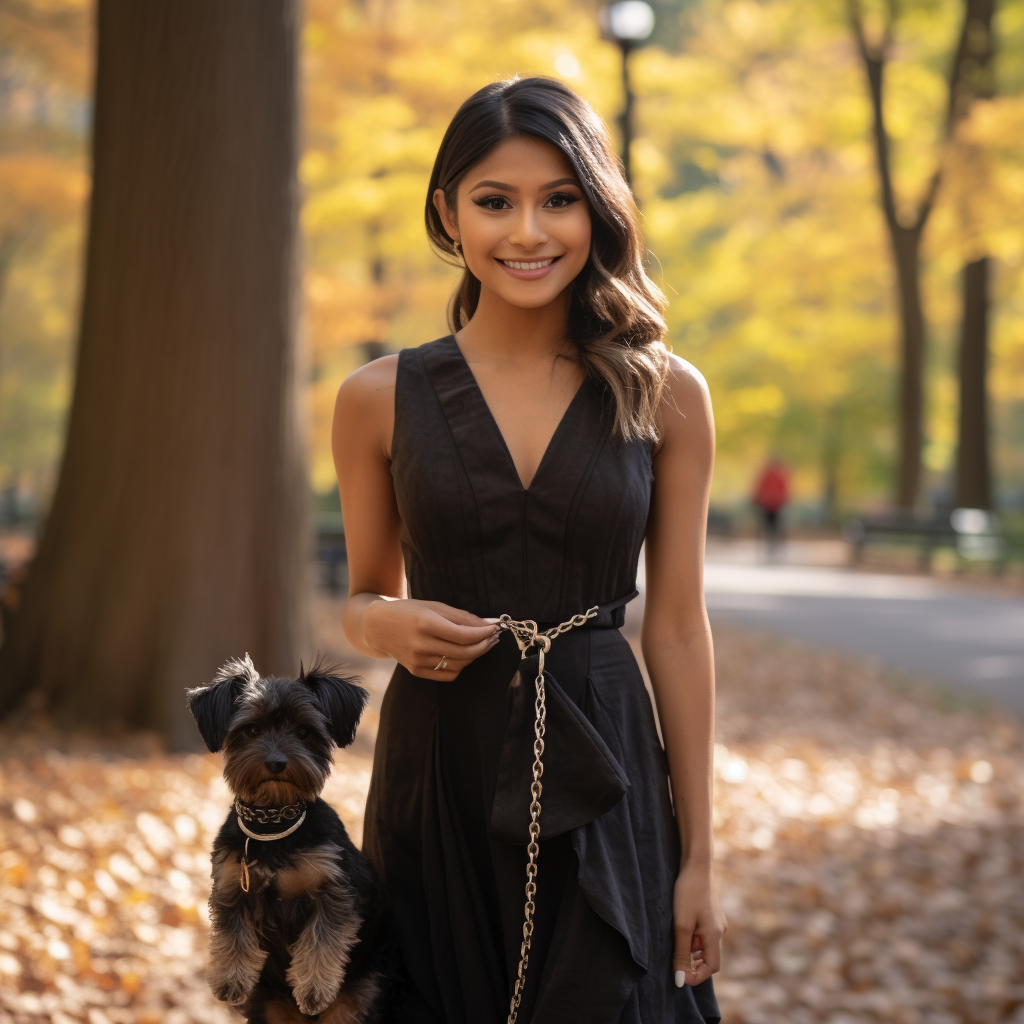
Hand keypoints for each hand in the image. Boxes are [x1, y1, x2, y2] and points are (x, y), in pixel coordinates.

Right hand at [364, 598, 499, 679]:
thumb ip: (462, 617)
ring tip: (482, 644)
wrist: (378, 626)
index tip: (495, 628)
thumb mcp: (435, 607)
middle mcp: (421, 644)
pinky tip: (465, 655)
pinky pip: (448, 674)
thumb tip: (489, 624)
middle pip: (464, 651)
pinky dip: (461, 666)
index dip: (484, 633)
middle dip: (484, 645)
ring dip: (475, 655)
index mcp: (426, 623)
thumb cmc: (410, 612)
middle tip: (494, 637)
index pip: (464, 634)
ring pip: (459, 664)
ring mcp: (418, 660)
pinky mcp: (416, 671)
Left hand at [672, 860, 725, 987]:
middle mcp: (719, 930)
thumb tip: (680, 981)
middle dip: (692, 963)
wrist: (696, 862)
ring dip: (690, 949)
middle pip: (709, 958)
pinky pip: (702, 933)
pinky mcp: (710, 913)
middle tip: (674, 960)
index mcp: (715, 935)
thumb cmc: (688, 892)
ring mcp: (715, 921)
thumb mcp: (681, 925)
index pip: (712, 968)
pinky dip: (691, 937)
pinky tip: (679, 926)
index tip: (679, 976)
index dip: (696, 976)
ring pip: (704, 945)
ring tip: (675, 939)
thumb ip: (681, 953)